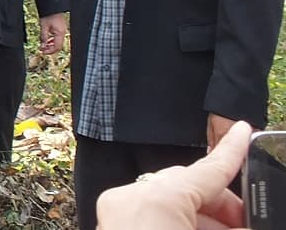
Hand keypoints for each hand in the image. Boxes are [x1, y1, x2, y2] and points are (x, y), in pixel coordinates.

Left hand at [38, 13, 67, 54]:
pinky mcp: (61, 29)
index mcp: (60, 33)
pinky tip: (47, 39)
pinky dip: (52, 40)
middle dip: (50, 49)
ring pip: (58, 42)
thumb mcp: (43, 26)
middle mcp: (63, 33)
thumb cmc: (48, 15)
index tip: (43, 52)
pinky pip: (58, 37)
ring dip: (51, 45)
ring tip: (43, 44)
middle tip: (42, 49)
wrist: (52, 7)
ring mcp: (63, 31)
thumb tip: (42, 46)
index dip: (50, 51)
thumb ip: (43, 37)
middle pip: (58, 46)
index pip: (57, 47)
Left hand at [95, 119, 250, 229]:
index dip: (231, 150)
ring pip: (166, 199)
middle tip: (242, 223)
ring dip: (198, 215)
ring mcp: (112, 211)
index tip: (241, 128)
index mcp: (156, 200)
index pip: (206, 169)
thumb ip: (229, 225)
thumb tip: (242, 224)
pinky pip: (147, 211)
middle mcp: (128, 198)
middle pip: (185, 184)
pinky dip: (173, 219)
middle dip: (218, 201)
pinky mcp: (106, 223)